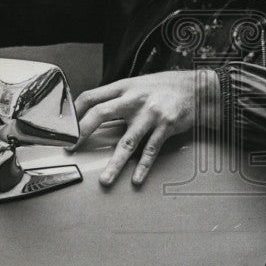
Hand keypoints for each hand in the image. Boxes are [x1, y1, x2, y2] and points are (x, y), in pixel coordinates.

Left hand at [74, 69, 219, 186]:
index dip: (76, 111)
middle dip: (83, 133)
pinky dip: (143, 167)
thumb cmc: (165, 87)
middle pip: (101, 114)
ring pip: (127, 142)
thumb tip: (96, 111)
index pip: (91, 96)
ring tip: (105, 180)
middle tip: (71, 148)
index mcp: (124, 87)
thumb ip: (120, 96)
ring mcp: (150, 114)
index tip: (66, 127)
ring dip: (115, 163)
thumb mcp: (139, 84)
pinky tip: (136, 179)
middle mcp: (134, 99)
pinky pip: (151, 150)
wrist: (198, 88)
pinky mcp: (165, 127)